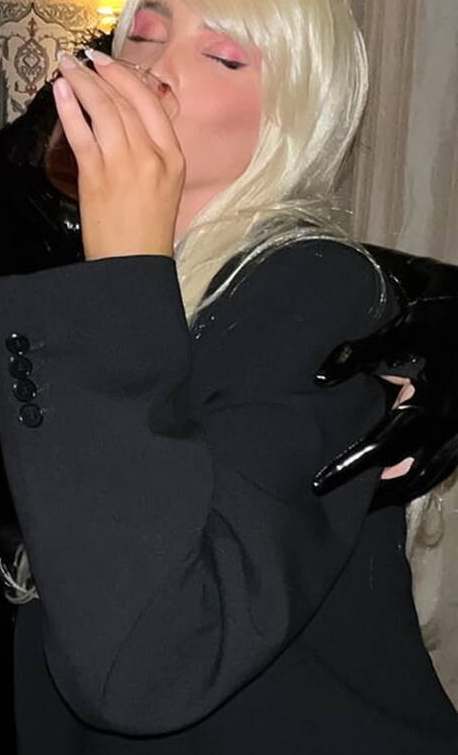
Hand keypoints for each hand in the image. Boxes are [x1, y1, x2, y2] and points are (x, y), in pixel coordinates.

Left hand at [50, 50, 183, 261]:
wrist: (133, 264)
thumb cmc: (147, 229)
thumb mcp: (165, 184)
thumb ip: (151, 151)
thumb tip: (126, 119)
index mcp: (173, 155)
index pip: (150, 103)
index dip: (127, 78)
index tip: (107, 63)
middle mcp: (152, 154)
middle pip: (125, 101)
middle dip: (101, 74)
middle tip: (81, 57)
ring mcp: (124, 163)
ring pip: (104, 110)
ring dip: (82, 83)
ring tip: (66, 66)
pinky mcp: (97, 176)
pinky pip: (82, 133)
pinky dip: (70, 109)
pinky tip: (61, 91)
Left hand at [314, 244, 457, 503]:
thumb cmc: (444, 295)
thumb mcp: (415, 278)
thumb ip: (373, 278)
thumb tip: (311, 251)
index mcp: (428, 332)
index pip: (388, 347)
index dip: (355, 360)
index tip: (319, 379)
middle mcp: (445, 382)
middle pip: (399, 431)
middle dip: (359, 458)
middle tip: (317, 479)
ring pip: (418, 463)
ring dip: (378, 486)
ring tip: (338, 503)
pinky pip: (436, 470)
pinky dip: (406, 488)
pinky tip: (376, 502)